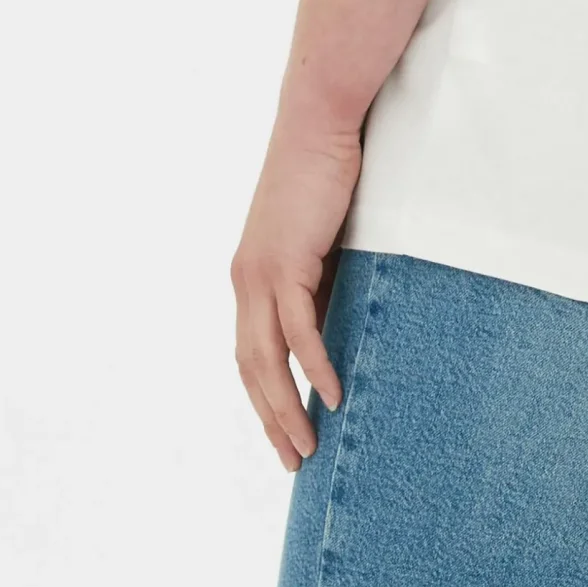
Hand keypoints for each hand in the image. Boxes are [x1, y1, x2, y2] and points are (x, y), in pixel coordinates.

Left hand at [231, 121, 361, 470]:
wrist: (318, 124)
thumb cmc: (325, 175)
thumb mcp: (321, 242)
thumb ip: (323, 283)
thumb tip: (341, 325)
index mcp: (250, 279)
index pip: (250, 355)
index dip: (264, 400)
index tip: (284, 437)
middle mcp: (246, 282)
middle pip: (251, 369)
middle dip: (271, 420)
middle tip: (295, 461)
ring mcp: (260, 273)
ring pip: (267, 359)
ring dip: (286, 407)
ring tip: (309, 445)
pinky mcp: (285, 261)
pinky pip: (298, 329)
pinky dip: (312, 365)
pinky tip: (330, 394)